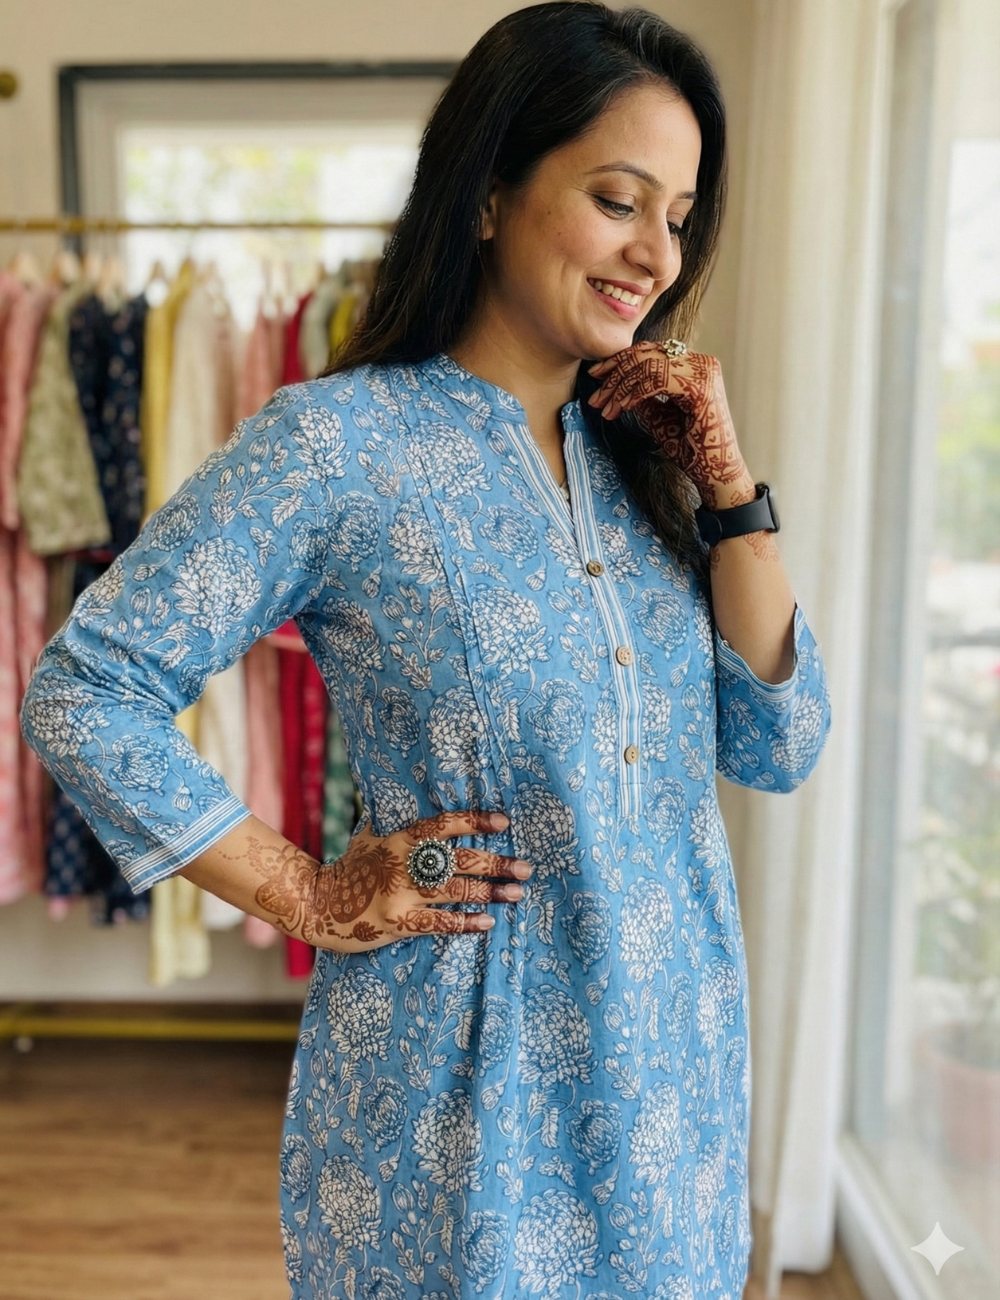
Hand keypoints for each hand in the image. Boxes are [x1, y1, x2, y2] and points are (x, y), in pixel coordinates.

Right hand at [246, 810, 528, 952]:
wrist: (316, 905)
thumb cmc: (348, 868)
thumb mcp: (369, 837)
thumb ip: (394, 824)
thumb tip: (413, 796)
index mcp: (399, 839)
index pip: (443, 825)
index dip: (475, 822)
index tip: (503, 822)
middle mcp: (402, 864)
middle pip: (459, 860)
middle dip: (496, 863)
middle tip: (525, 867)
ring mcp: (400, 894)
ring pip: (454, 891)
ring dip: (490, 892)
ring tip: (516, 893)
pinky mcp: (397, 923)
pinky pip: (439, 923)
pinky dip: (465, 922)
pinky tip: (488, 921)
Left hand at [587, 341, 754, 508]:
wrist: (715, 472)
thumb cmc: (691, 449)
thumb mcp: (659, 417)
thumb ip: (643, 397)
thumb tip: (616, 384)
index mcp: (693, 366)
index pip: (652, 352)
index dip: (620, 361)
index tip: (596, 376)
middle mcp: (701, 363)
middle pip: (648, 353)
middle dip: (615, 372)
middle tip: (595, 394)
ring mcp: (703, 373)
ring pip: (649, 364)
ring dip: (622, 386)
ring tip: (606, 407)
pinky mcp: (700, 387)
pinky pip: (657, 379)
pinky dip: (635, 393)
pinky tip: (622, 408)